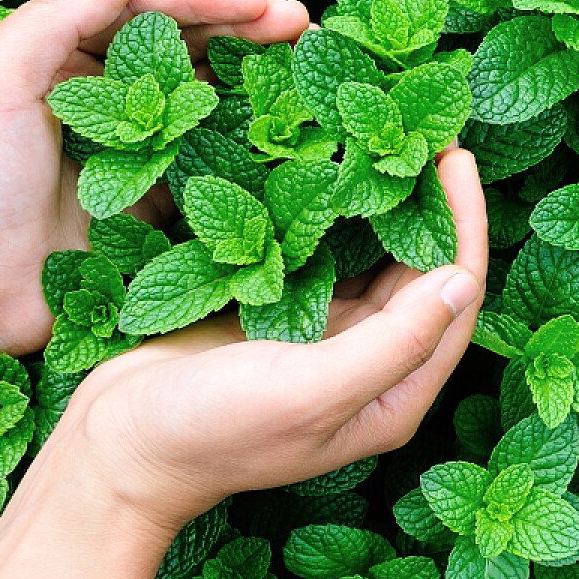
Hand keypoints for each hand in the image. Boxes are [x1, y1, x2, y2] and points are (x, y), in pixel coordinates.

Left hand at [0, 0, 309, 353]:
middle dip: (246, 31)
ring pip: (205, 99)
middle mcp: (100, 95)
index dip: (206, 0)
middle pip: (186, 47)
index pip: (144, 9)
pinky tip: (287, 135)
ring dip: (256, 80)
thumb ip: (52, 19)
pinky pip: (208, 164)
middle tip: (303, 26)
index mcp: (58, 57)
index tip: (259, 1)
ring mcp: (131, 150)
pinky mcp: (152, 201)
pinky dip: (248, 145)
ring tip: (307, 71)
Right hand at [48, 149, 486, 532]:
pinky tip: (335, 167)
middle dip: (434, 205)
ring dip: (389, 205)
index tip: (457, 156)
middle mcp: (374, 367)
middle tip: (429, 131)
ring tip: (392, 139)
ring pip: (378, 260)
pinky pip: (328, 255)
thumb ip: (392, 344)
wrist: (114, 447)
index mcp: (395, 395)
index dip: (464, 226)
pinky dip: (337, 213)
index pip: (456, 299)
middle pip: (426, 274)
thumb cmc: (210, 431)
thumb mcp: (309, 393)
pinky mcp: (285, 315)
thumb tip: (462, 280)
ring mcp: (329, 340)